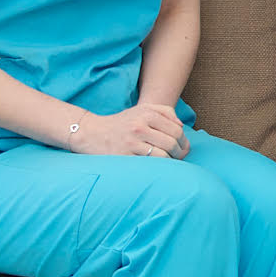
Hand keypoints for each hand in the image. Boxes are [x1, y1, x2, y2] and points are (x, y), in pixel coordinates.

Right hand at [70, 102, 190, 158]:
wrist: (91, 133)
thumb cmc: (121, 123)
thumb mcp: (142, 109)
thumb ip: (165, 112)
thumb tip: (182, 126)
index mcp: (147, 114)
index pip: (176, 130)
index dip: (183, 141)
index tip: (183, 148)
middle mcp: (140, 126)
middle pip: (172, 143)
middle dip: (180, 152)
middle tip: (179, 157)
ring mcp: (132, 142)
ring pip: (163, 155)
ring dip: (171, 161)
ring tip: (169, 163)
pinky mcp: (124, 156)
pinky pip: (149, 164)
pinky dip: (158, 167)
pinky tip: (157, 166)